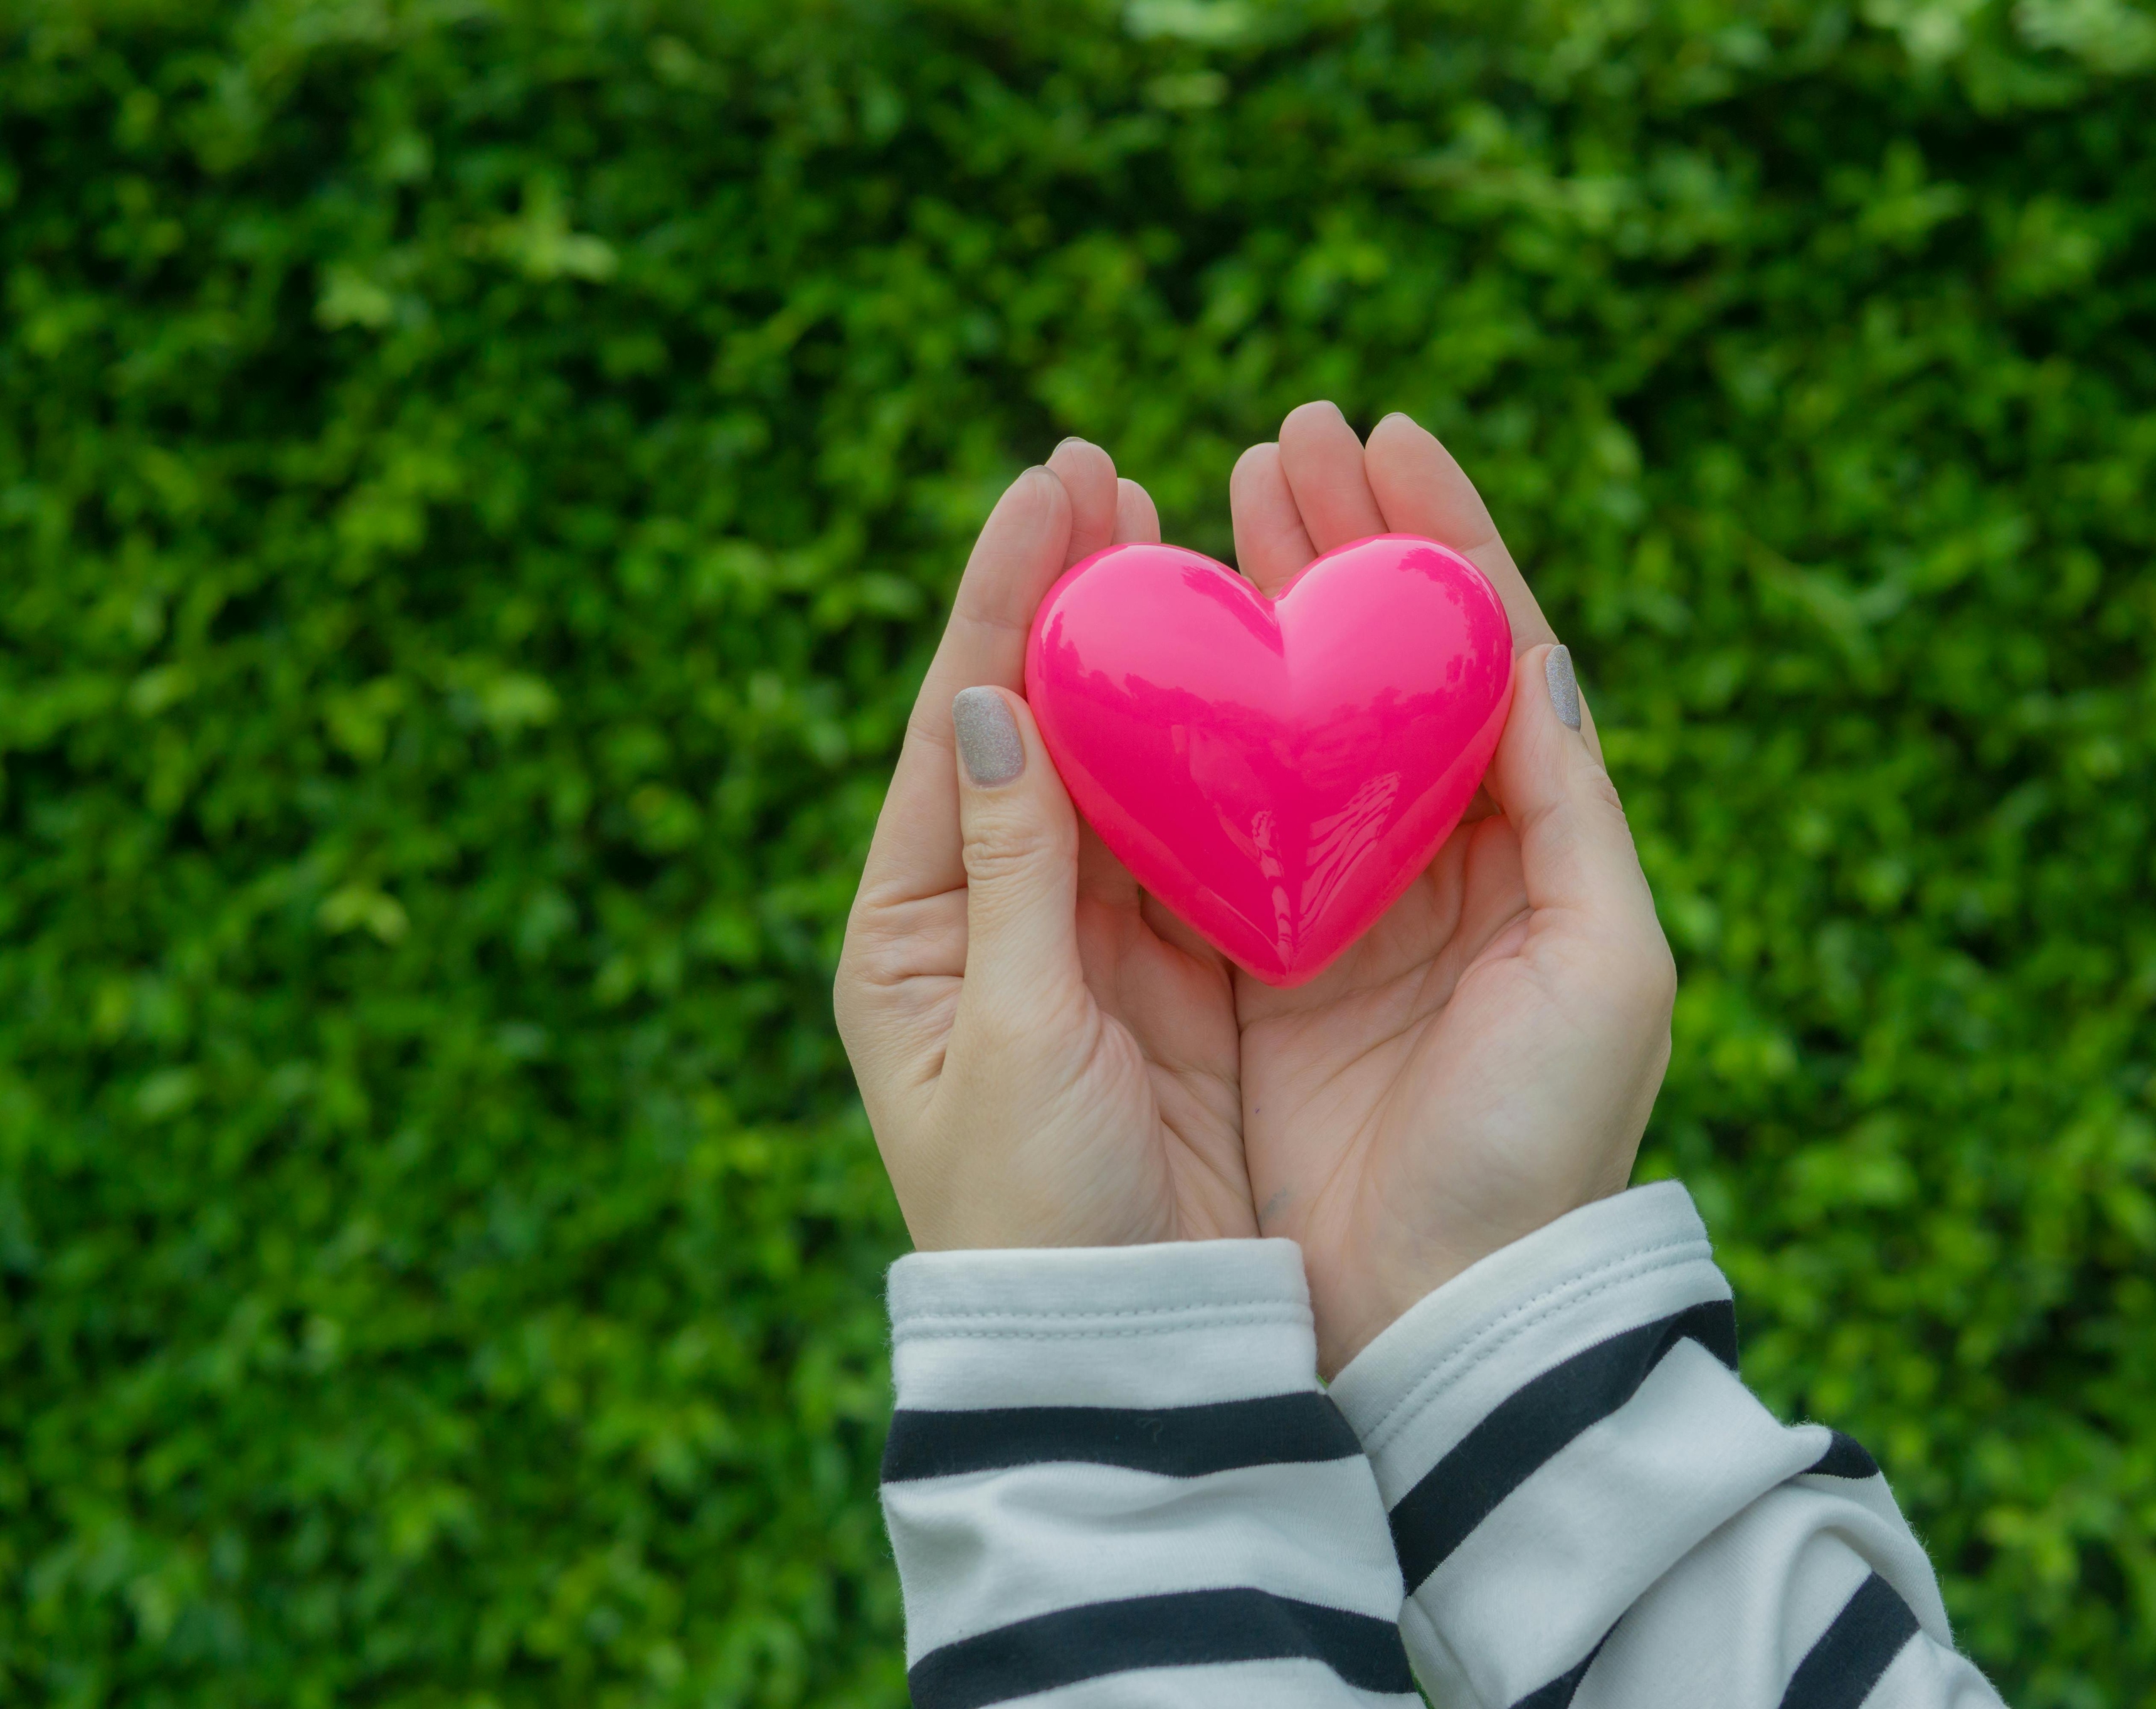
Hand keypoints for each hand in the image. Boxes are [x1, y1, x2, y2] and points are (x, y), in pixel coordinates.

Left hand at [835, 441, 1253, 1250]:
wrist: (1123, 1353)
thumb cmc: (1038, 1219)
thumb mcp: (1017, 1038)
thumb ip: (1013, 871)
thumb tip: (987, 699)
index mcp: (913, 931)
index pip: (960, 729)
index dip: (999, 600)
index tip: (1047, 486)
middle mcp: (993, 920)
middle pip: (1035, 725)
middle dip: (1067, 601)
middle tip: (1105, 473)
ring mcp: (1087, 943)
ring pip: (1119, 768)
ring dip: (1145, 657)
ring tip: (1172, 535)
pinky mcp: (1175, 977)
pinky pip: (1193, 839)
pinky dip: (1212, 753)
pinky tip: (1241, 673)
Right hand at [1229, 405, 1677, 1373]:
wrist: (1442, 1313)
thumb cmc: (1541, 1145)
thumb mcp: (1605, 965)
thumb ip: (1567, 802)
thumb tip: (1533, 648)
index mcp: (1524, 845)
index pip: (1478, 652)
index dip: (1434, 538)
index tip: (1384, 434)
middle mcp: (1423, 857)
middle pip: (1371, 662)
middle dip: (1331, 541)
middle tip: (1279, 437)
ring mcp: (1326, 904)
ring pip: (1283, 717)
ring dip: (1252, 604)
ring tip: (1213, 494)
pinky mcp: (1242, 962)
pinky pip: (1204, 817)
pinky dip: (1178, 727)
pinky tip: (1147, 647)